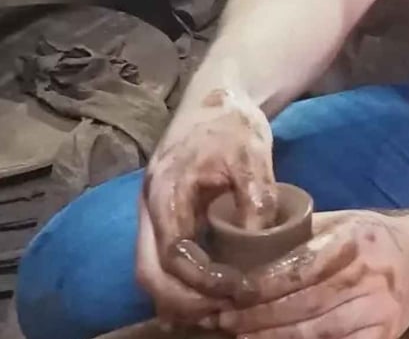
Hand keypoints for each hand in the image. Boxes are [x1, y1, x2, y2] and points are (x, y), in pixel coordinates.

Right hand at [135, 87, 279, 325]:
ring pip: (152, 274)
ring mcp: (153, 218)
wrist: (217, 99)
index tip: (240, 288)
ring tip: (223, 309)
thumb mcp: (251, 153)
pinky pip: (164, 266)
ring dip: (181, 300)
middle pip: (149, 274)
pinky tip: (214, 296)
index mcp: (165, 192)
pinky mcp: (165, 222)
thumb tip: (258, 242)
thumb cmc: (232, 123)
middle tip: (228, 309)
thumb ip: (256, 195)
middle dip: (186, 301)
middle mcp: (149, 210)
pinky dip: (182, 288)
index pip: (172, 254)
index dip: (202, 281)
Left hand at [219, 211, 408, 338]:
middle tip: (225, 319)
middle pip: (305, 303)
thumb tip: (245, 240)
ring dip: (274, 336)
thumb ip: (301, 231)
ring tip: (240, 336)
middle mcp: (369, 274)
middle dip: (259, 315)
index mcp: (355, 239)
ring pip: (318, 330)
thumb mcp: (342, 221)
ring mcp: (378, 310)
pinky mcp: (383, 336)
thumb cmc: (369, 238)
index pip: (301, 266)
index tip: (232, 291)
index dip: (263, 283)